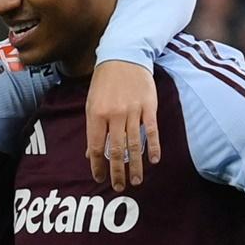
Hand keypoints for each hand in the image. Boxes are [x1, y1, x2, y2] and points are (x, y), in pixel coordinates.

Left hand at [85, 60, 161, 190]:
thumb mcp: (91, 104)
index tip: (99, 179)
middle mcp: (114, 115)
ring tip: (136, 181)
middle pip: (115, 150)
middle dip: (116, 172)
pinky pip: (151, 130)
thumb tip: (91, 154)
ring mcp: (133, 111)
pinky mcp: (149, 107)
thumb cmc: (104, 83)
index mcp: (96, 115)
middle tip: (119, 187)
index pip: (96, 147)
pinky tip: (154, 161)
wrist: (124, 57)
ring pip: (134, 144)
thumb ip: (92, 130)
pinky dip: (153, 147)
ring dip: (135, 165)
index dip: (97, 165)